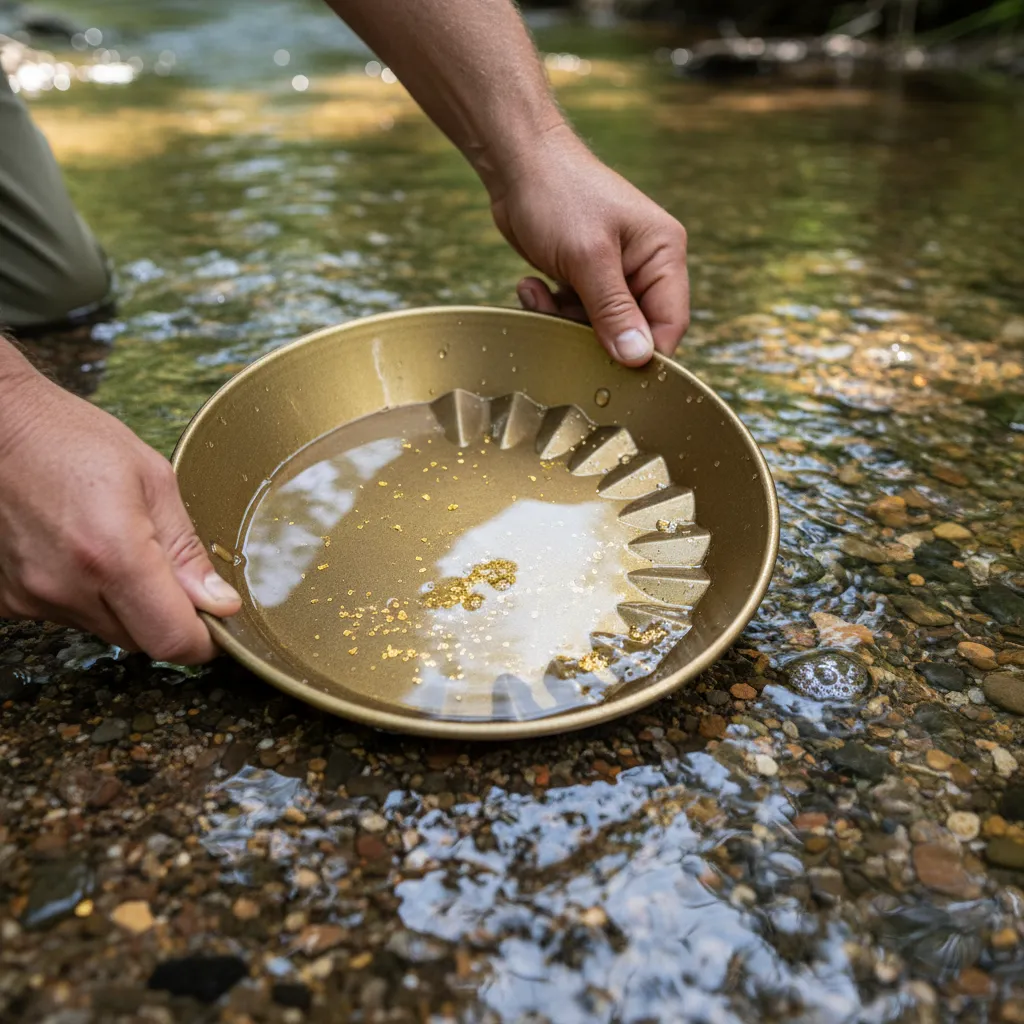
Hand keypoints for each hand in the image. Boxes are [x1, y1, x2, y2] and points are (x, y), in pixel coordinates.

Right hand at [0, 369, 240, 662]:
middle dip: (167, 616)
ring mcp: (34, 597)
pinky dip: (87, 597)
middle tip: (168, 568)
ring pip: (107, 631)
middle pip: (142, 641)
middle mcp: (69, 587)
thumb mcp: (153, 480)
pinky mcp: (10, 600)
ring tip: (116, 547)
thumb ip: (187, 551)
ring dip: (126, 605)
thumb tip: (219, 602)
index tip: (216, 621)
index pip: (171, 640)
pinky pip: (69, 617)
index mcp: (114, 555)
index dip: (203, 640)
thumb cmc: (71, 439)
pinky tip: (81, 554)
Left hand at [489, 126, 688, 365]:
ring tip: (537, 296)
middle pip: (632, 331)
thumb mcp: (588, 258)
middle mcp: (645, 266)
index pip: (670, 324)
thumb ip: (613, 311)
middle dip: (592, 336)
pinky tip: (531, 286)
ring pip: (598, 328)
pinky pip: (574, 313)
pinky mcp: (584, 276)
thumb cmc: (558, 195)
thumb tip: (638, 358)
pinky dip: (551, 308)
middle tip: (560, 324)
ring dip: (563, 321)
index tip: (611, 371)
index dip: (644, 354)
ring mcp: (613, 272)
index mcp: (663, 254)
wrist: (516, 162)